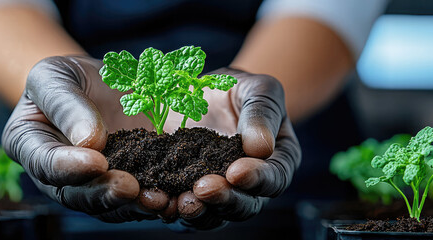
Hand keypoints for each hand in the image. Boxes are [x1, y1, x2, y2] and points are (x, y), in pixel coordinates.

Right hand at [2, 56, 164, 221]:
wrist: (100, 86)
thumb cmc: (69, 78)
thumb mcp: (56, 75)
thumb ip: (65, 104)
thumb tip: (87, 140)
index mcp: (30, 146)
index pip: (45, 163)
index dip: (69, 166)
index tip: (96, 160)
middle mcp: (57, 177)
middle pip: (77, 195)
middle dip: (105, 193)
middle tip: (130, 187)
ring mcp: (91, 187)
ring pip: (110, 207)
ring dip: (134, 206)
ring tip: (157, 199)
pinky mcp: (124, 189)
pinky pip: (137, 201)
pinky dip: (154, 201)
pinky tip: (174, 196)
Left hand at [162, 68, 301, 229]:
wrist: (203, 94)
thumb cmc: (239, 90)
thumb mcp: (257, 89)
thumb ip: (261, 113)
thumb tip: (261, 148)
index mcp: (277, 162)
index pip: (274, 179)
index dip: (258, 179)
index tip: (237, 173)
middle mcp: (250, 187)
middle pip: (244, 206)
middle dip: (224, 200)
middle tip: (204, 189)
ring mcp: (218, 194)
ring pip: (212, 215)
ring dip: (195, 211)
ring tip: (178, 202)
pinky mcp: (187, 193)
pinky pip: (180, 208)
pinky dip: (168, 207)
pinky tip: (155, 199)